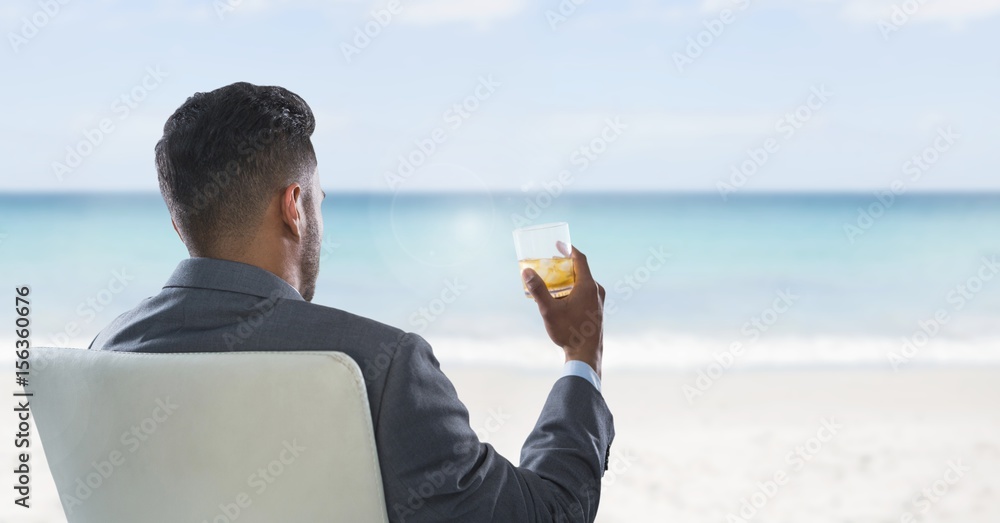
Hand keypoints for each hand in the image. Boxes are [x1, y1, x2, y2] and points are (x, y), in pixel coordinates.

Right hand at [522, 246, 604, 377]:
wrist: (586, 354)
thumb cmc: (568, 332)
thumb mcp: (549, 310)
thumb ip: (538, 290)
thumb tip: (526, 271)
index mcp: (588, 286)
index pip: (580, 259)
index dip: (568, 248)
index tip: (558, 243)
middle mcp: (596, 290)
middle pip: (581, 270)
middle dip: (565, 264)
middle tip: (550, 262)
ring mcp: (598, 300)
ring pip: (583, 282)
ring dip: (569, 277)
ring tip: (553, 280)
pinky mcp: (597, 309)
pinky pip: (585, 291)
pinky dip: (573, 288)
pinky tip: (561, 297)